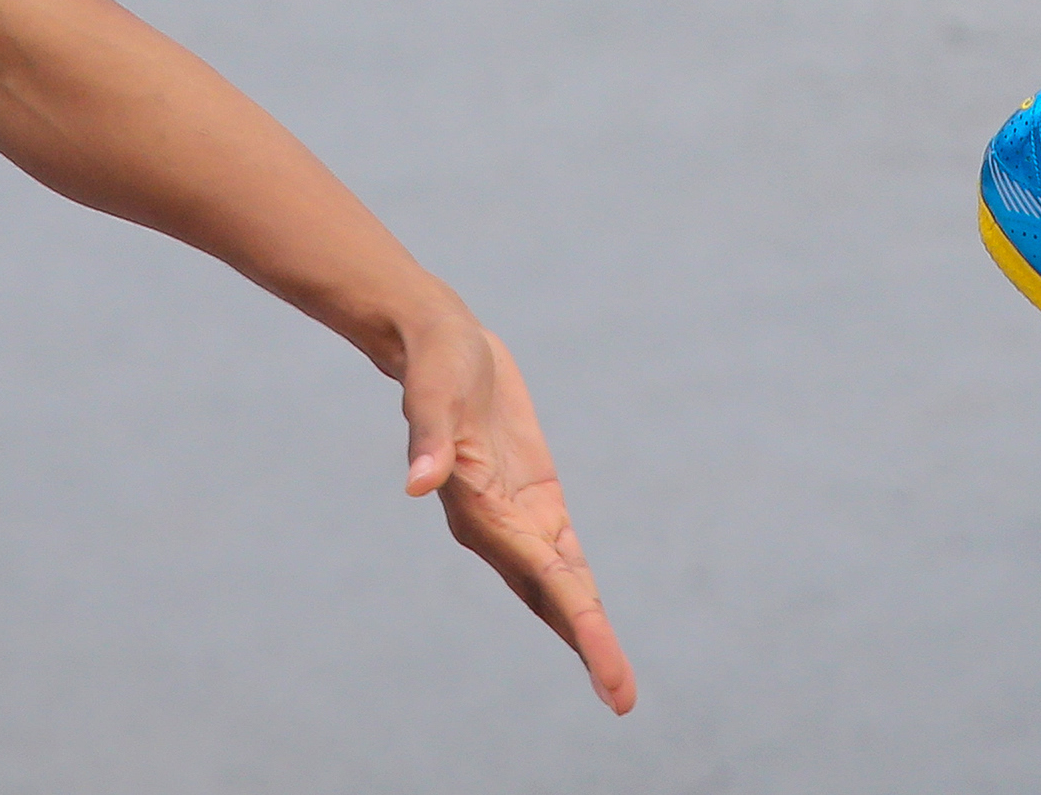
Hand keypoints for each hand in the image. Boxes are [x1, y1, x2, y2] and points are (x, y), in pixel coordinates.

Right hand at [396, 305, 636, 713]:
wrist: (438, 342)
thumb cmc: (436, 364)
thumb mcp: (434, 392)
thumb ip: (430, 439)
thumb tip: (418, 484)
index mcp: (481, 514)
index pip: (543, 580)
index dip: (580, 625)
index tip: (607, 665)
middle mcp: (498, 528)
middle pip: (553, 599)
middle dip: (588, 647)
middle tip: (623, 699)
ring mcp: (517, 517)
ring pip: (559, 587)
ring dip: (586, 630)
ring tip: (615, 681)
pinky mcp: (533, 496)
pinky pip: (562, 554)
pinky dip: (579, 590)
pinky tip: (593, 618)